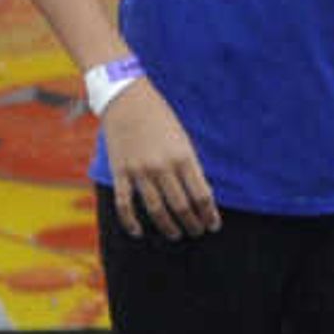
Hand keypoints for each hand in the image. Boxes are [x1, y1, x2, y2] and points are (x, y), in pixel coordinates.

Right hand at [99, 83, 218, 237]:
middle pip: (182, 206)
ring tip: (176, 235)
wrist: (126, 97)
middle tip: (196, 232)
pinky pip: (125, 204)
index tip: (213, 226)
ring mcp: (140, 170)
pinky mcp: (120, 171)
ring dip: (168, 227)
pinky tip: (138, 232)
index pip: (202, 195)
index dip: (209, 215)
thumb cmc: (159, 117)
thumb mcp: (183, 139)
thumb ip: (190, 166)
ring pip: (156, 210)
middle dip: (192, 224)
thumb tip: (201, 195)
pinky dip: (131, 222)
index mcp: (183, 156)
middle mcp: (163, 166)